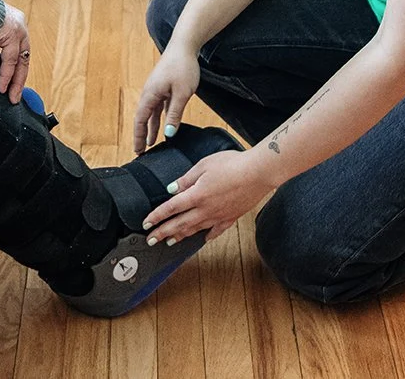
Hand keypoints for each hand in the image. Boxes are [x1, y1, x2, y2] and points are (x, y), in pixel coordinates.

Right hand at [0, 4, 30, 103]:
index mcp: (14, 24)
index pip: (19, 52)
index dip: (16, 70)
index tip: (10, 85)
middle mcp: (20, 25)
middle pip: (24, 58)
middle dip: (19, 80)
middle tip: (14, 97)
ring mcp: (18, 28)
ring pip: (20, 60)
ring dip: (15, 80)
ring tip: (10, 95)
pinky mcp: (12, 33)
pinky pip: (11, 59)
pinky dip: (6, 74)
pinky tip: (1, 85)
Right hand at [132, 48, 200, 153]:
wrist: (184, 46)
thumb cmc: (183, 67)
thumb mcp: (182, 94)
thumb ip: (174, 114)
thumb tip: (168, 133)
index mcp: (150, 94)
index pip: (140, 120)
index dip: (139, 136)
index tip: (138, 150)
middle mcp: (149, 93)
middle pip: (142, 118)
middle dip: (142, 134)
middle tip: (141, 151)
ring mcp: (156, 89)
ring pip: (151, 113)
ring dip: (151, 128)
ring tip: (152, 143)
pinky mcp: (163, 87)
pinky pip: (158, 107)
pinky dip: (159, 118)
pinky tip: (163, 126)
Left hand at [143, 148, 273, 243]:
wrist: (259, 173)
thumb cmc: (232, 164)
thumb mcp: (204, 165)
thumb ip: (186, 179)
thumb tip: (172, 189)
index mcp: (196, 195)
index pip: (170, 208)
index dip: (156, 217)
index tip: (146, 224)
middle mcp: (205, 209)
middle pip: (179, 224)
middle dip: (163, 232)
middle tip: (150, 240)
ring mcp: (219, 216)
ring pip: (195, 229)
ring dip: (180, 236)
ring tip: (170, 241)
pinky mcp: (231, 217)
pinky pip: (216, 230)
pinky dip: (208, 236)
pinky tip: (204, 239)